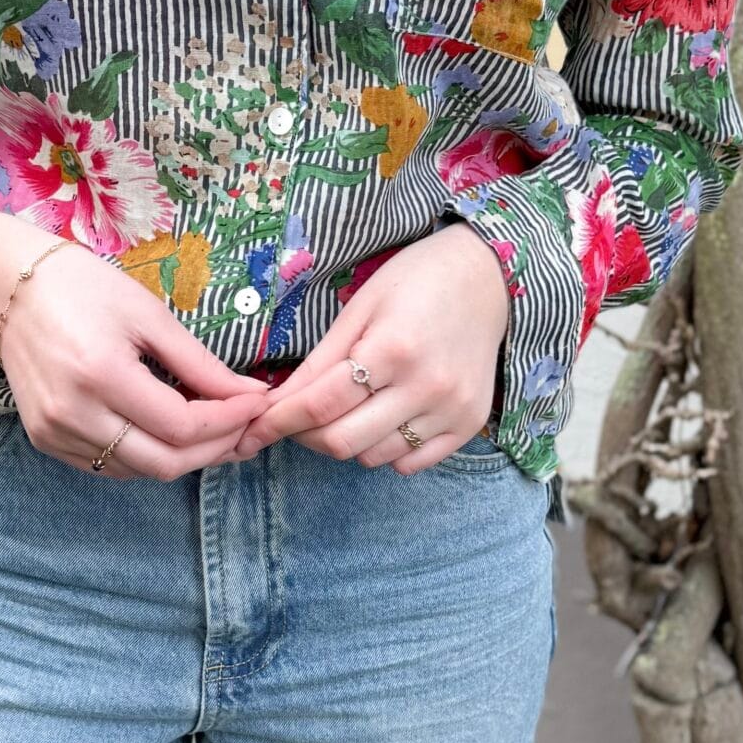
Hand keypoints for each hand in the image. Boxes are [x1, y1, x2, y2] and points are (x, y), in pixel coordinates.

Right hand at [0, 206, 271, 477]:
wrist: (11, 289)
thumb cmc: (83, 287)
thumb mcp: (149, 315)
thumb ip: (200, 364)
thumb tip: (249, 394)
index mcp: (100, 374)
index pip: (182, 426)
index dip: (229, 420)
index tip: (257, 401)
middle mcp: (73, 414)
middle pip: (164, 463)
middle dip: (215, 449)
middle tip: (246, 426)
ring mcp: (55, 433)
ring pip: (140, 471)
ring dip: (185, 458)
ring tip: (217, 431)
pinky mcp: (46, 441)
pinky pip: (110, 467)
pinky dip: (148, 457)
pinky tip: (170, 434)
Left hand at [233, 222, 509, 470]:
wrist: (490, 278)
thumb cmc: (416, 282)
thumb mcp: (360, 308)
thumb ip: (319, 361)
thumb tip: (274, 404)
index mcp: (393, 348)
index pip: (320, 404)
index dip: (278, 421)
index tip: (253, 430)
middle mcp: (426, 385)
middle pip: (343, 442)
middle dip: (306, 436)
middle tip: (296, 418)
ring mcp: (451, 410)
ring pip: (373, 457)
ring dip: (346, 441)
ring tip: (347, 409)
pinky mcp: (469, 425)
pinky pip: (410, 464)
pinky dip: (385, 451)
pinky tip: (383, 419)